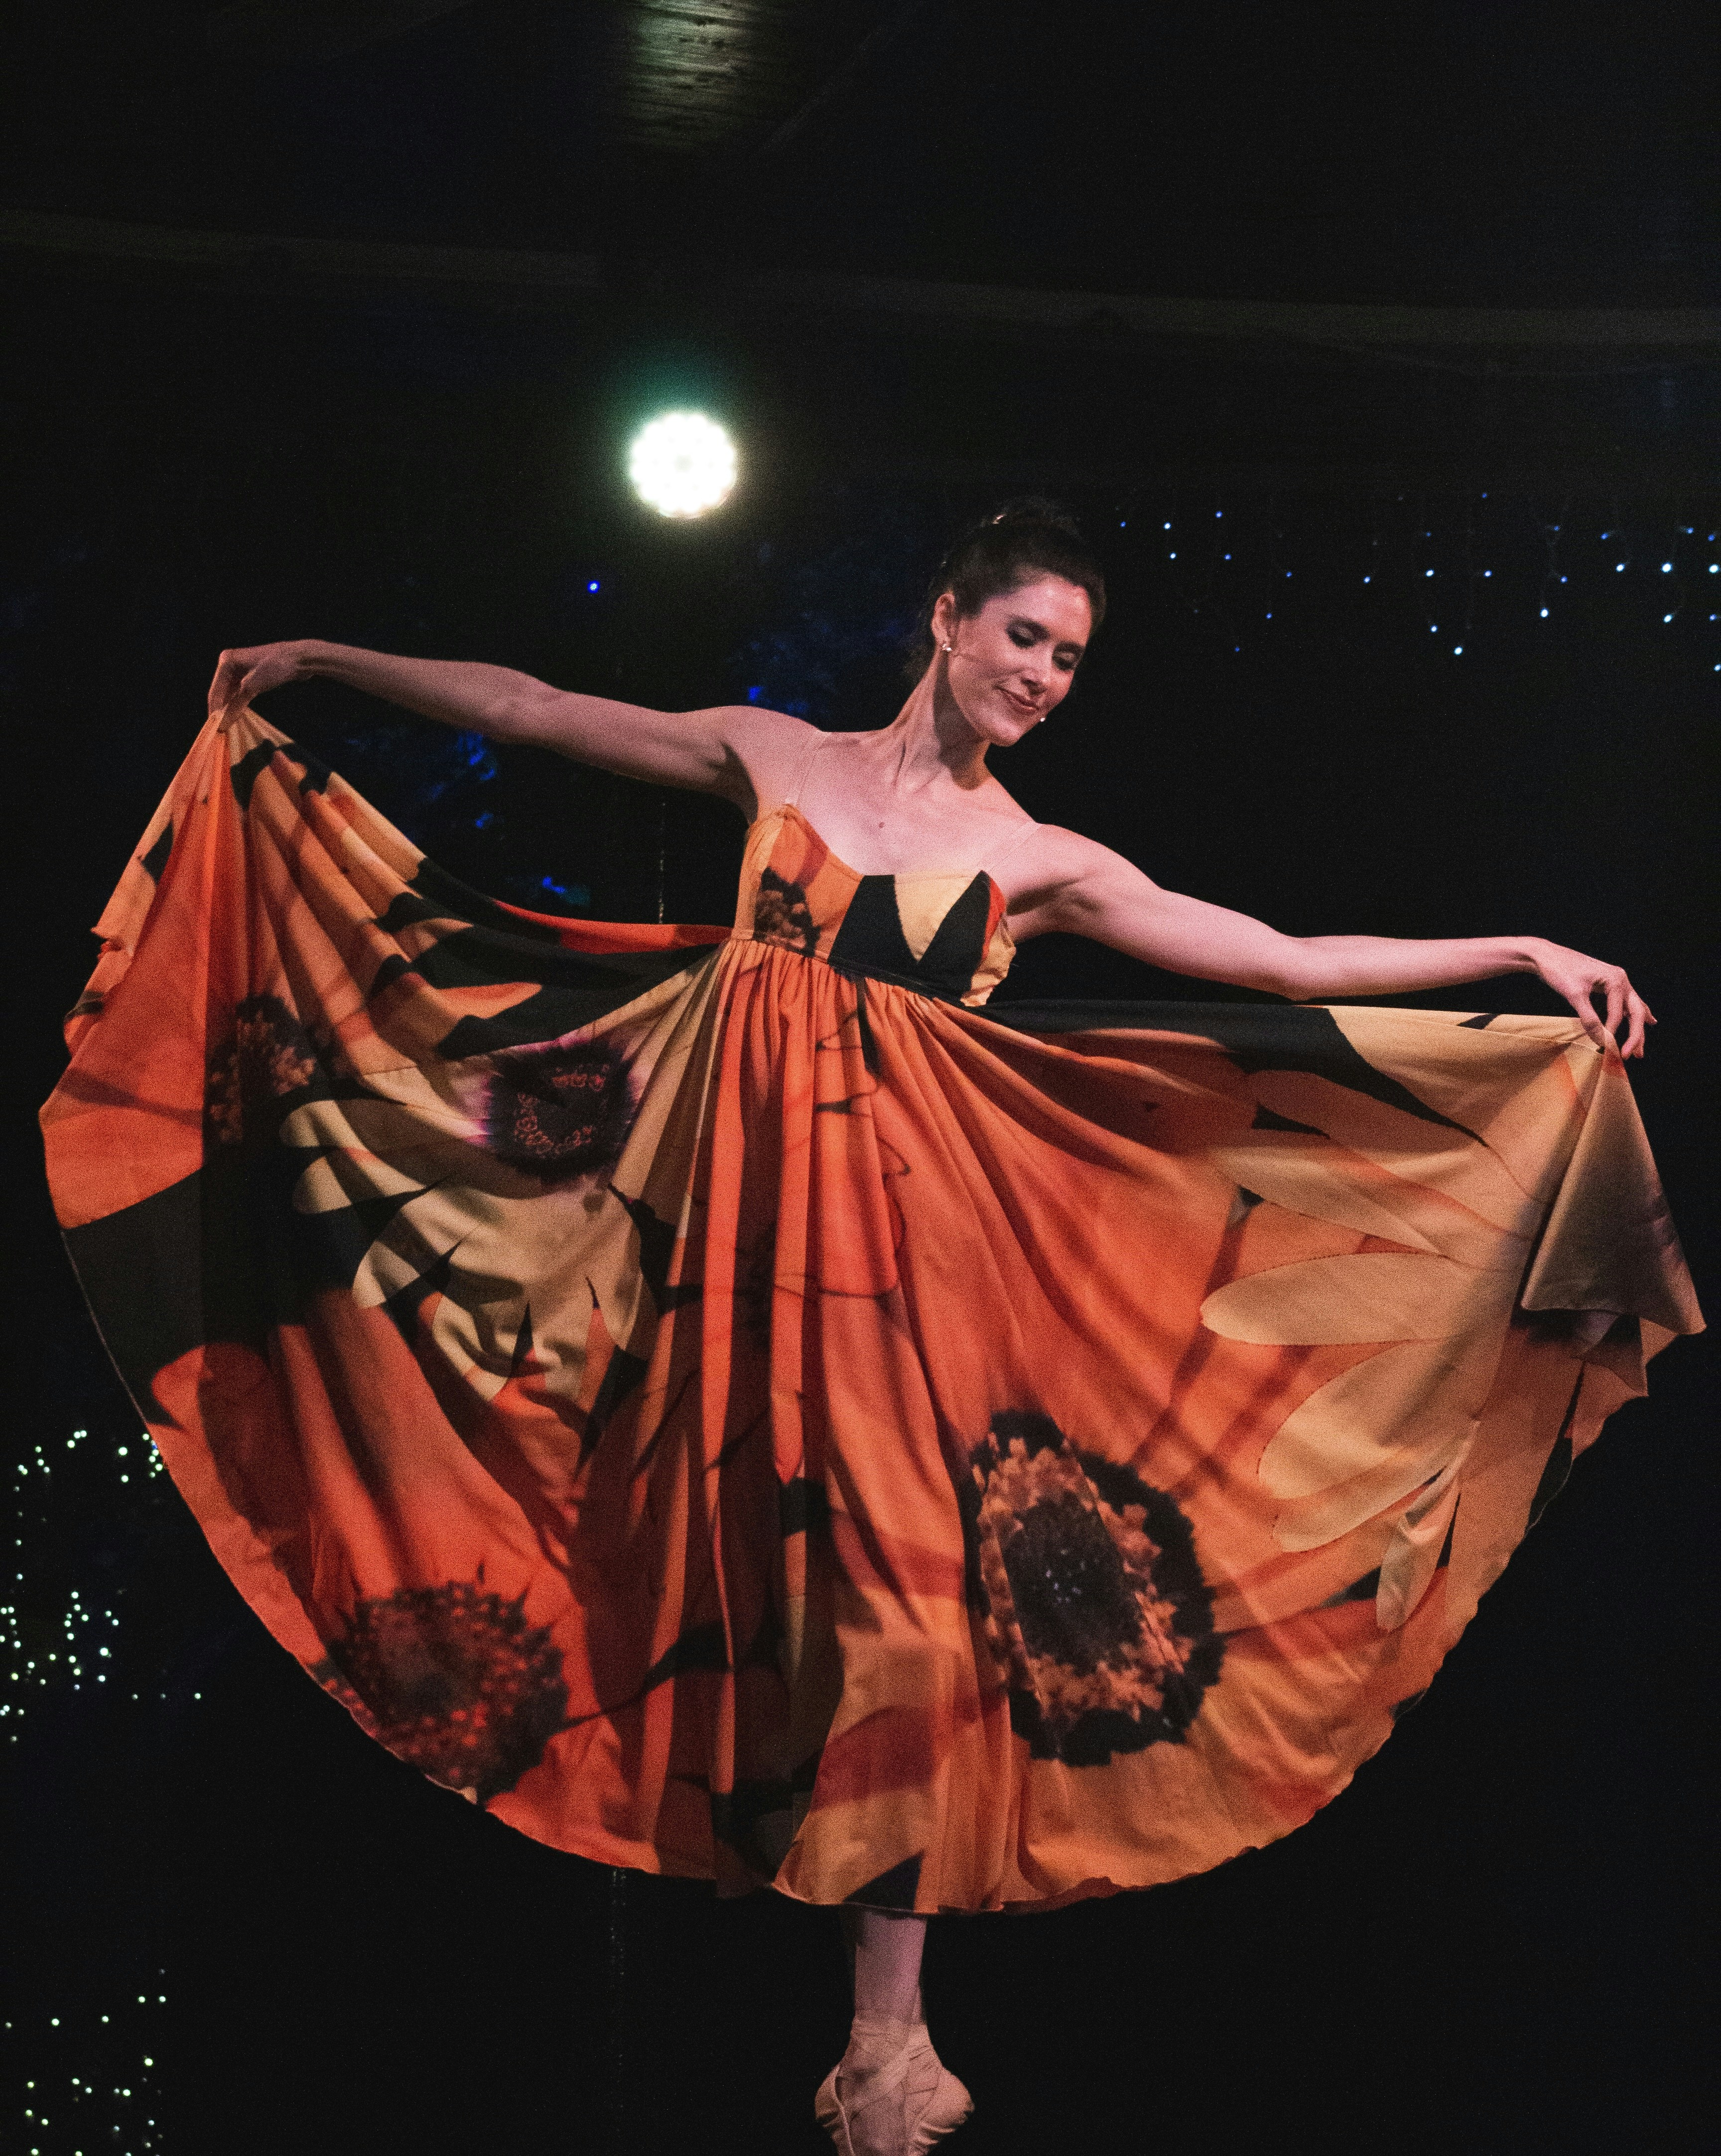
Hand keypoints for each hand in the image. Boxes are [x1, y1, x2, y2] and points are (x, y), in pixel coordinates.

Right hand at [207, 640, 316, 722]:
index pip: (215, 691)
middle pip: (221, 692)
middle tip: (222, 729)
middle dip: (222, 710)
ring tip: (229, 726)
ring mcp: (241, 669)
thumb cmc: (275, 667)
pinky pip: (241, 692)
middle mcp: (230, 664)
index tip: (215, 728)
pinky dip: (239, 703)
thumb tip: (222, 723)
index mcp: (226, 661)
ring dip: (230, 708)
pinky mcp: (251, 675)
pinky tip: (238, 715)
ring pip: (231, 693)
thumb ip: (236, 705)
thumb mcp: (252, 686)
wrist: (299, 658)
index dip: (214, 710)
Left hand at [1528, 939, 1654, 1057]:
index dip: (1613, 1033)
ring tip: (1638, 1049)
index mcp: (1616, 979)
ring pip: (1632, 1008)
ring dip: (1637, 1028)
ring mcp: (1616, 980)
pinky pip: (1625, 1002)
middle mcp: (1621, 979)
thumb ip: (1589, 1018)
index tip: (1608, 1049)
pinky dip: (1633, 1014)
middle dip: (1636, 1034)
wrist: (1545, 955)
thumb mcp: (1574, 995)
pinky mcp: (1608, 984)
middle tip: (1634, 1055)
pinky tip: (1646, 1020)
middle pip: (1635, 1011)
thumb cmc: (1559, 970)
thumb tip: (1601, 1041)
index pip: (1618, 1013)